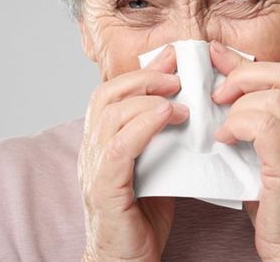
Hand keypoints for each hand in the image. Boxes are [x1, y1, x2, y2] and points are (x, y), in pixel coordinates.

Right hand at [78, 45, 189, 261]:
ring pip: (111, 114)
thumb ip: (162, 141)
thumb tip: (187, 110)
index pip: (111, 93)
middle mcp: (91, 151)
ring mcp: (94, 169)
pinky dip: (143, 124)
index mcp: (102, 143)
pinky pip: (120, 146)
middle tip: (177, 74)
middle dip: (144, 77)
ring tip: (179, 98)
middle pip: (107, 95)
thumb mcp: (154, 169)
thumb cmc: (141, 221)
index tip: (172, 59)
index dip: (141, 72)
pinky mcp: (104, 189)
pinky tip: (167, 116)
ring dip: (148, 98)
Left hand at [209, 40, 279, 260]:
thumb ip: (252, 130)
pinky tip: (225, 140)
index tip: (216, 54)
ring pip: (272, 97)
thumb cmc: (278, 210)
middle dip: (242, 74)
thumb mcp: (263, 158)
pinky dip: (239, 125)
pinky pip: (266, 126)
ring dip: (237, 104)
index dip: (246, 61)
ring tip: (220, 125)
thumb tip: (221, 104)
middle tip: (216, 94)